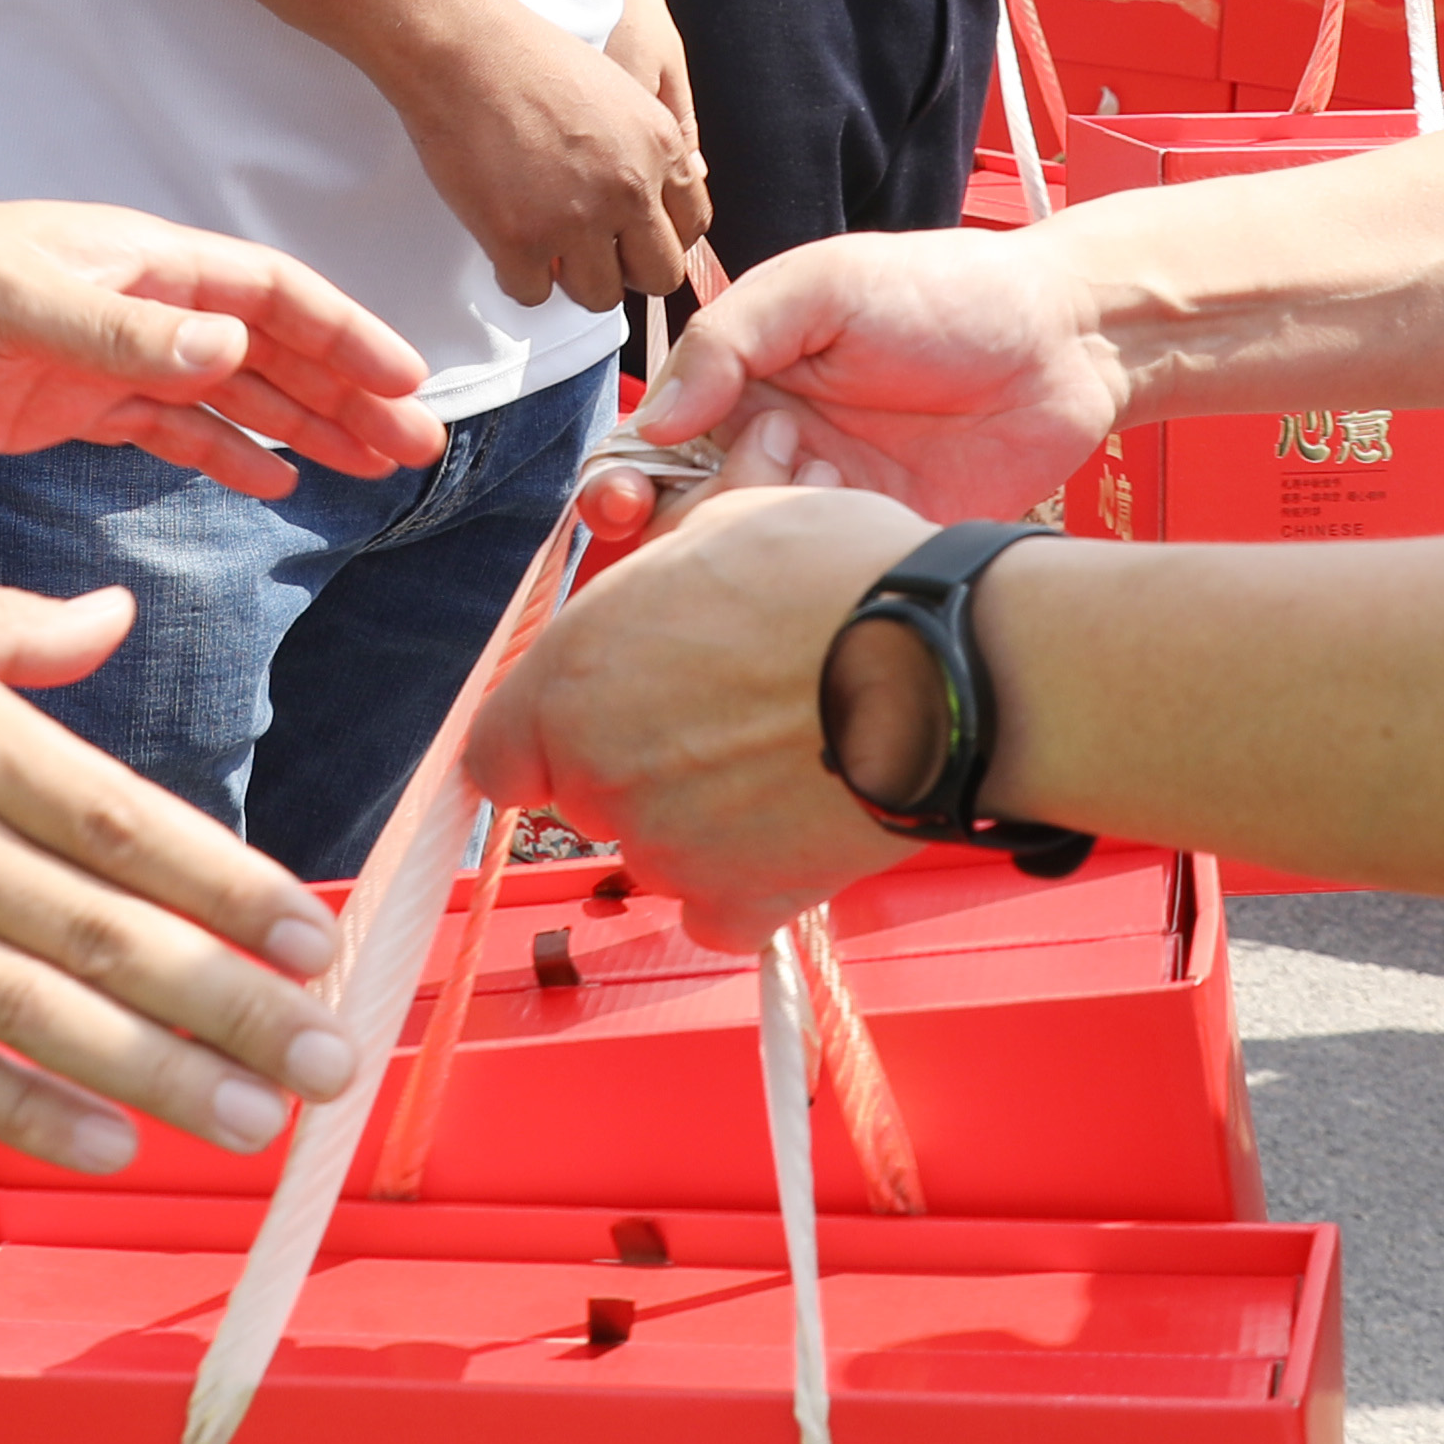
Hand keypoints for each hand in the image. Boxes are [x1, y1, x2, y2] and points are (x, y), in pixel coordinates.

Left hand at [0, 195, 446, 492]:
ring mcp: (103, 359)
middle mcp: (135, 305)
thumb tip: (229, 345)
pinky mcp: (65, 408)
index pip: (269, 294)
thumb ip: (121, 331)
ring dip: (301, 427)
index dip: (343, 334)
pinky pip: (170, 433)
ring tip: (372, 469)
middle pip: (268, 348)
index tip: (405, 382)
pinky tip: (274, 483)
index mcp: (137, 261)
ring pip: (231, 395)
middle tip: (415, 446)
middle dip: (345, 392)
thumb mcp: (13, 300)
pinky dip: (226, 455)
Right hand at [0, 548, 367, 1168]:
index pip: (127, 824)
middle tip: (331, 1064)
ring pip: (34, 1013)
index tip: (317, 937)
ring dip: (157, 1075)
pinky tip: (100, 1139)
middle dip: (232, 1006)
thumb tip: (109, 616)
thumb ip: (7, 631)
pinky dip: (18, 1105)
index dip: (232, 888)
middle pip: (107, 934)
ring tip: (254, 1121)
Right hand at [392, 0, 703, 310]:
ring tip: (546, 246)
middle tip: (592, 252)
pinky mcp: (519, 240)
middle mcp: (629, 188)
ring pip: (600, 297)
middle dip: (626, 271)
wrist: (463, 51)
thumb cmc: (529, 60)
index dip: (660, 237)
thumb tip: (657, 204)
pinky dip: (518, 278)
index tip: (633, 237)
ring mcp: (575, 219)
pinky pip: (534, 296)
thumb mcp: (619, 91)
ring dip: (574, 280)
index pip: (693, 227)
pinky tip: (507, 243)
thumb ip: (647, 150)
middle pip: (659, 276)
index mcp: (660, 147)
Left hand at [477, 482, 939, 947]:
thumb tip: (655, 600)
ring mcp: (667, 848)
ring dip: (699, 822)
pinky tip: (795, 826)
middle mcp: (601, 771)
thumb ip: (655, 590)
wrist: (947, 665)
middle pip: (587, 797)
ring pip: (656, 851)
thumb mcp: (722, 531)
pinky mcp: (740, 902)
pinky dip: (746, 884)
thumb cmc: (841, 578)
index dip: (540, 743)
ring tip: (781, 761)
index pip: (497, 754)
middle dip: (638, 766)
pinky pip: (716, 911)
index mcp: (575, 676)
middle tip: (722, 718)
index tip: (584, 731)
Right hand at [577, 219, 1115, 553]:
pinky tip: (845, 530)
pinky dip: (808, 575)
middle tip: (723, 491)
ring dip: (748, 539)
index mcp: (743, 383)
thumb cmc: (946, 292)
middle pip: (680, 516)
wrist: (1069, 343)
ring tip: (813, 483)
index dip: (618, 479)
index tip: (616, 503)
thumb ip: (732, 338)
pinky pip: (814, 587)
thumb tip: (653, 420)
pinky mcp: (876, 550)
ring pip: (740, 561)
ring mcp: (824, 506)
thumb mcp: (825, 285)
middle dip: (674, 524)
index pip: (650, 445)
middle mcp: (772, 450)